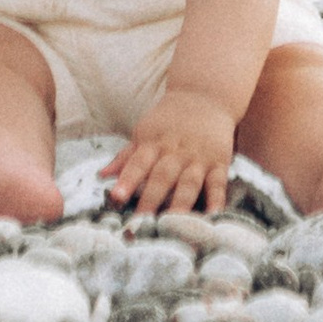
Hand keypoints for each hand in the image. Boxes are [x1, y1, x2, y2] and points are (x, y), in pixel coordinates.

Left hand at [105, 84, 236, 216]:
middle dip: (151, 200)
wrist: (206, 95)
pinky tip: (212, 217)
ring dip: (180, 205)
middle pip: (162, 177)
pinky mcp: (220, 163)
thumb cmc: (169, 119)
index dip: (127, 180)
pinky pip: (218, 184)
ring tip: (171, 226)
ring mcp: (199, 158)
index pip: (138, 162)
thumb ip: (126, 156)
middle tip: (140, 224)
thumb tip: (102, 175)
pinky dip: (216, 201)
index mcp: (154, 143)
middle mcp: (176, 152)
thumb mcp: (145, 132)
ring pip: (189, 183)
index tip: (116, 197)